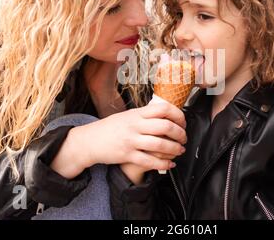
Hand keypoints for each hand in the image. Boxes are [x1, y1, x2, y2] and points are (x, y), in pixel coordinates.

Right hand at [51, 102, 186, 178]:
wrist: (89, 140)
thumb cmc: (110, 128)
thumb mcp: (128, 115)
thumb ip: (145, 115)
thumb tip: (166, 112)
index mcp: (137, 113)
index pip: (163, 108)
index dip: (178, 115)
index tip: (183, 122)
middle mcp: (135, 125)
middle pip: (165, 126)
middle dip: (180, 133)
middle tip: (184, 138)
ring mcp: (131, 140)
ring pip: (160, 144)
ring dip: (175, 149)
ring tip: (180, 150)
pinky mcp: (127, 155)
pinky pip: (150, 161)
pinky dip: (163, 164)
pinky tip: (170, 164)